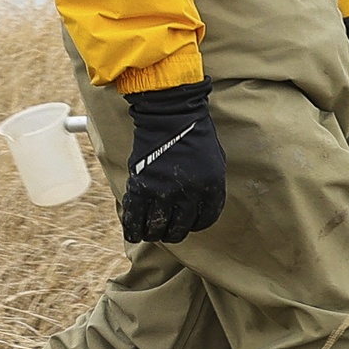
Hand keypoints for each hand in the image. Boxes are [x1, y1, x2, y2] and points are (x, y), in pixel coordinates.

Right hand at [117, 83, 229, 244]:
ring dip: (153, 233)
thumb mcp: (214, 162)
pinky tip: (134, 232)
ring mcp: (164, 192)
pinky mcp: (141, 187)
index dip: (195, 225)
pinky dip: (133, 227)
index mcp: (211, 189)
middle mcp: (188, 194)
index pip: (205, 220)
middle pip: (180, 228)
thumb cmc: (194, 135)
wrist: (170, 115)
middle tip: (166, 230)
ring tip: (150, 232)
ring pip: (157, 226)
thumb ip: (207, 186)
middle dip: (173, 232)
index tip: (188, 224)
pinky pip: (136, 216)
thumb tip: (199, 207)